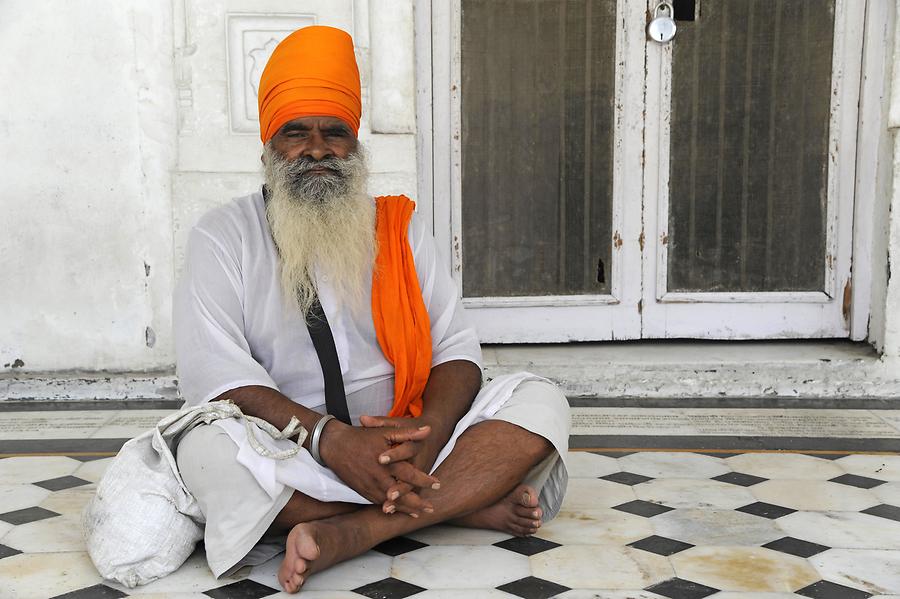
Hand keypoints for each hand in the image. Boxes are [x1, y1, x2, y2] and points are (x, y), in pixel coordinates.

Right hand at [317, 418, 439, 514]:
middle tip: (431, 509)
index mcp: (387, 463)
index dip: (425, 480)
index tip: (438, 484)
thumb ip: (408, 433)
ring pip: (390, 502)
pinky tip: (397, 511)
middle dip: (417, 502)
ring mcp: (369, 486)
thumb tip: (428, 430)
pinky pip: (378, 502)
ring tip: (418, 513)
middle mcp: (378, 477)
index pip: (410, 474)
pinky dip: (389, 508)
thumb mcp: (385, 431)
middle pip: (402, 494)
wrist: (334, 445)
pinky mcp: (362, 490)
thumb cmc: (361, 437)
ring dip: (405, 508)